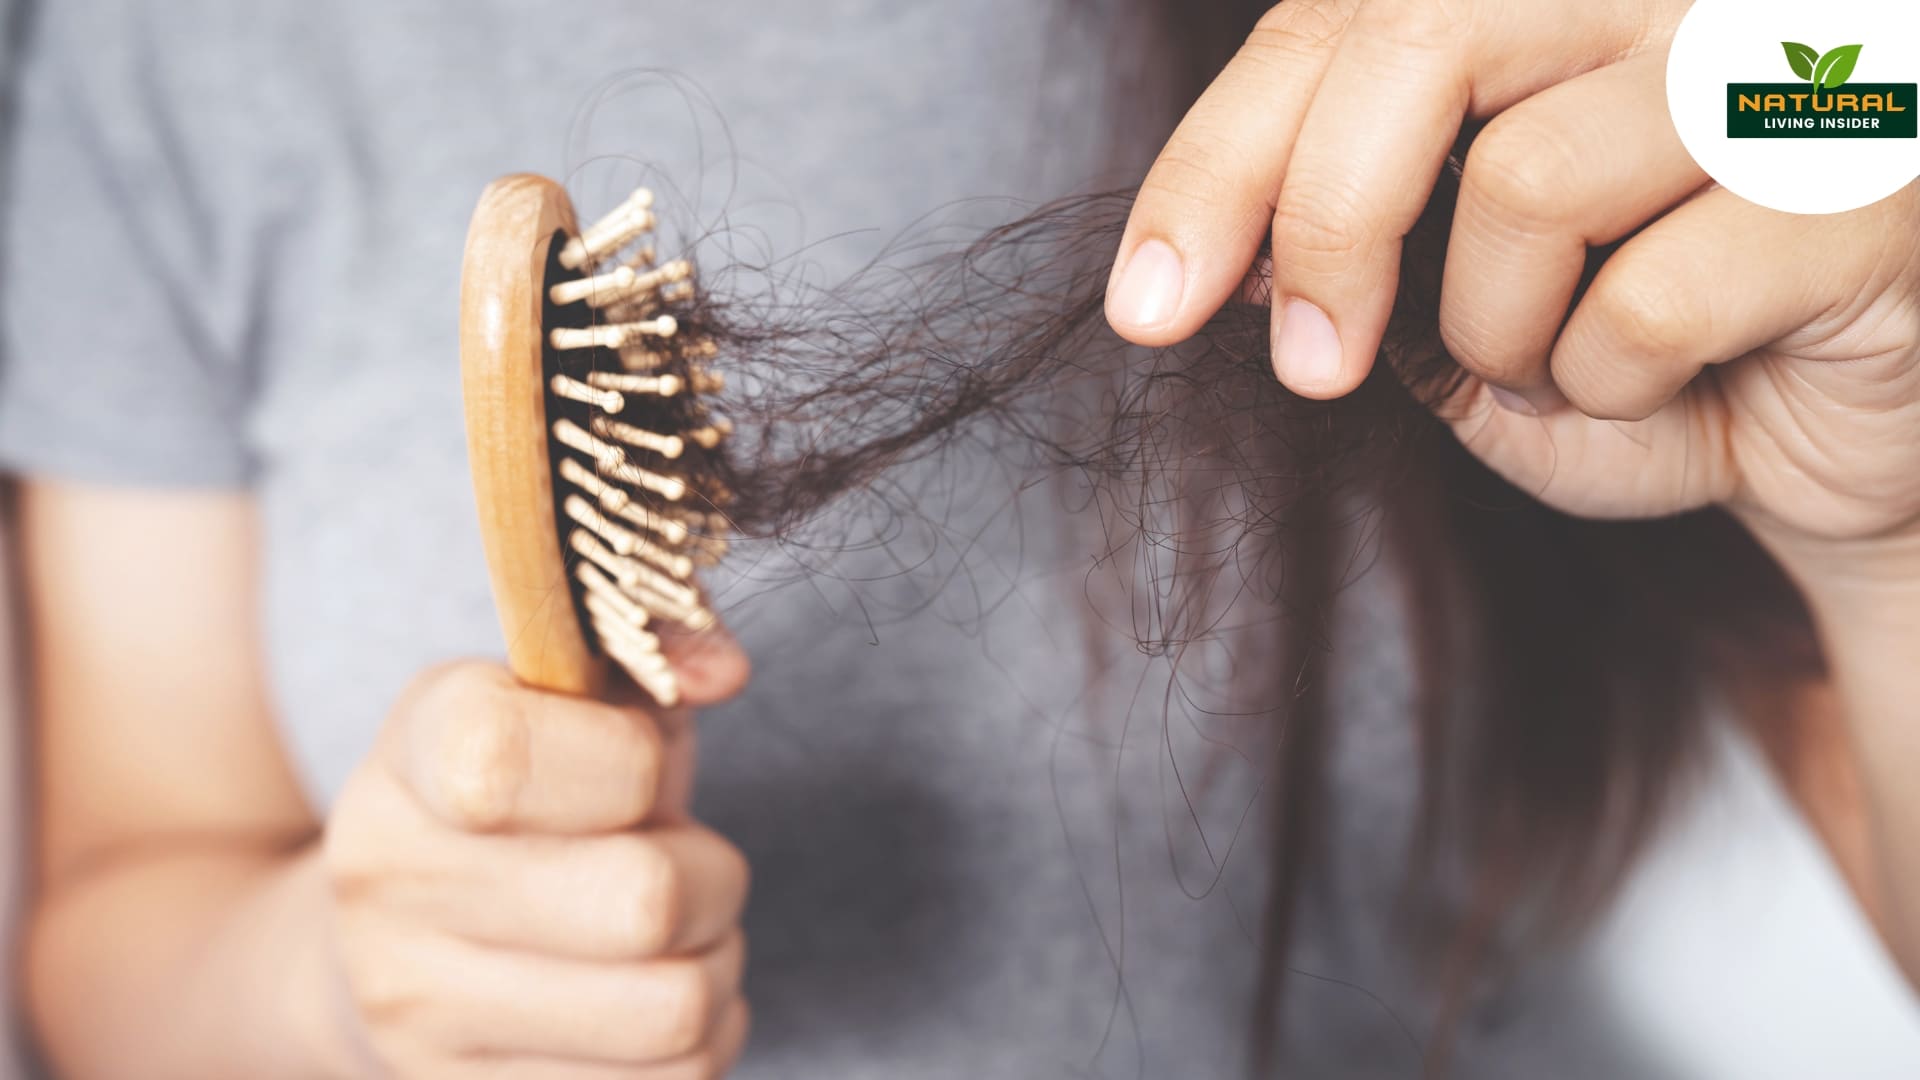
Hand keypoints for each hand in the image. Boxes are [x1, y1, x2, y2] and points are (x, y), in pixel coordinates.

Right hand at [319, 637, 752, 1078]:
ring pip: (673, 1009)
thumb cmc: (531, 800)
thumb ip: (654, 655)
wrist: (388, 944)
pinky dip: (702, 1039)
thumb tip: (722, 670)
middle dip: (713, 875)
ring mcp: (418, 1012)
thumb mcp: (578, 702)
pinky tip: (651, 996)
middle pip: (643, 900)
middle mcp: (389, 883)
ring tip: (677, 934)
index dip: (628, 762)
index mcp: (415, 753)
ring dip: (716, 964)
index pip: (509, 757)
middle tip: (687, 861)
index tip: (634, 764)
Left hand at [1108, 0, 1919, 580]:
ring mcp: (1782, 59)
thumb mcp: (1463, 314)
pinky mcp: (1862, 183)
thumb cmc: (1648, 362)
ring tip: (1564, 363)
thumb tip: (1238, 252)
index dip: (1218, 158)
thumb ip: (1363, 253)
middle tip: (1311, 370)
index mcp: (1555, 1)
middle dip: (1324, 220)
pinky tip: (1678, 387)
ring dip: (1501, 333)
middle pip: (1418, 36)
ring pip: (1527, 178)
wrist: (1844, 450)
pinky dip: (1613, 389)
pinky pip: (1648, 300)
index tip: (1147, 304)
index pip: (1342, 21)